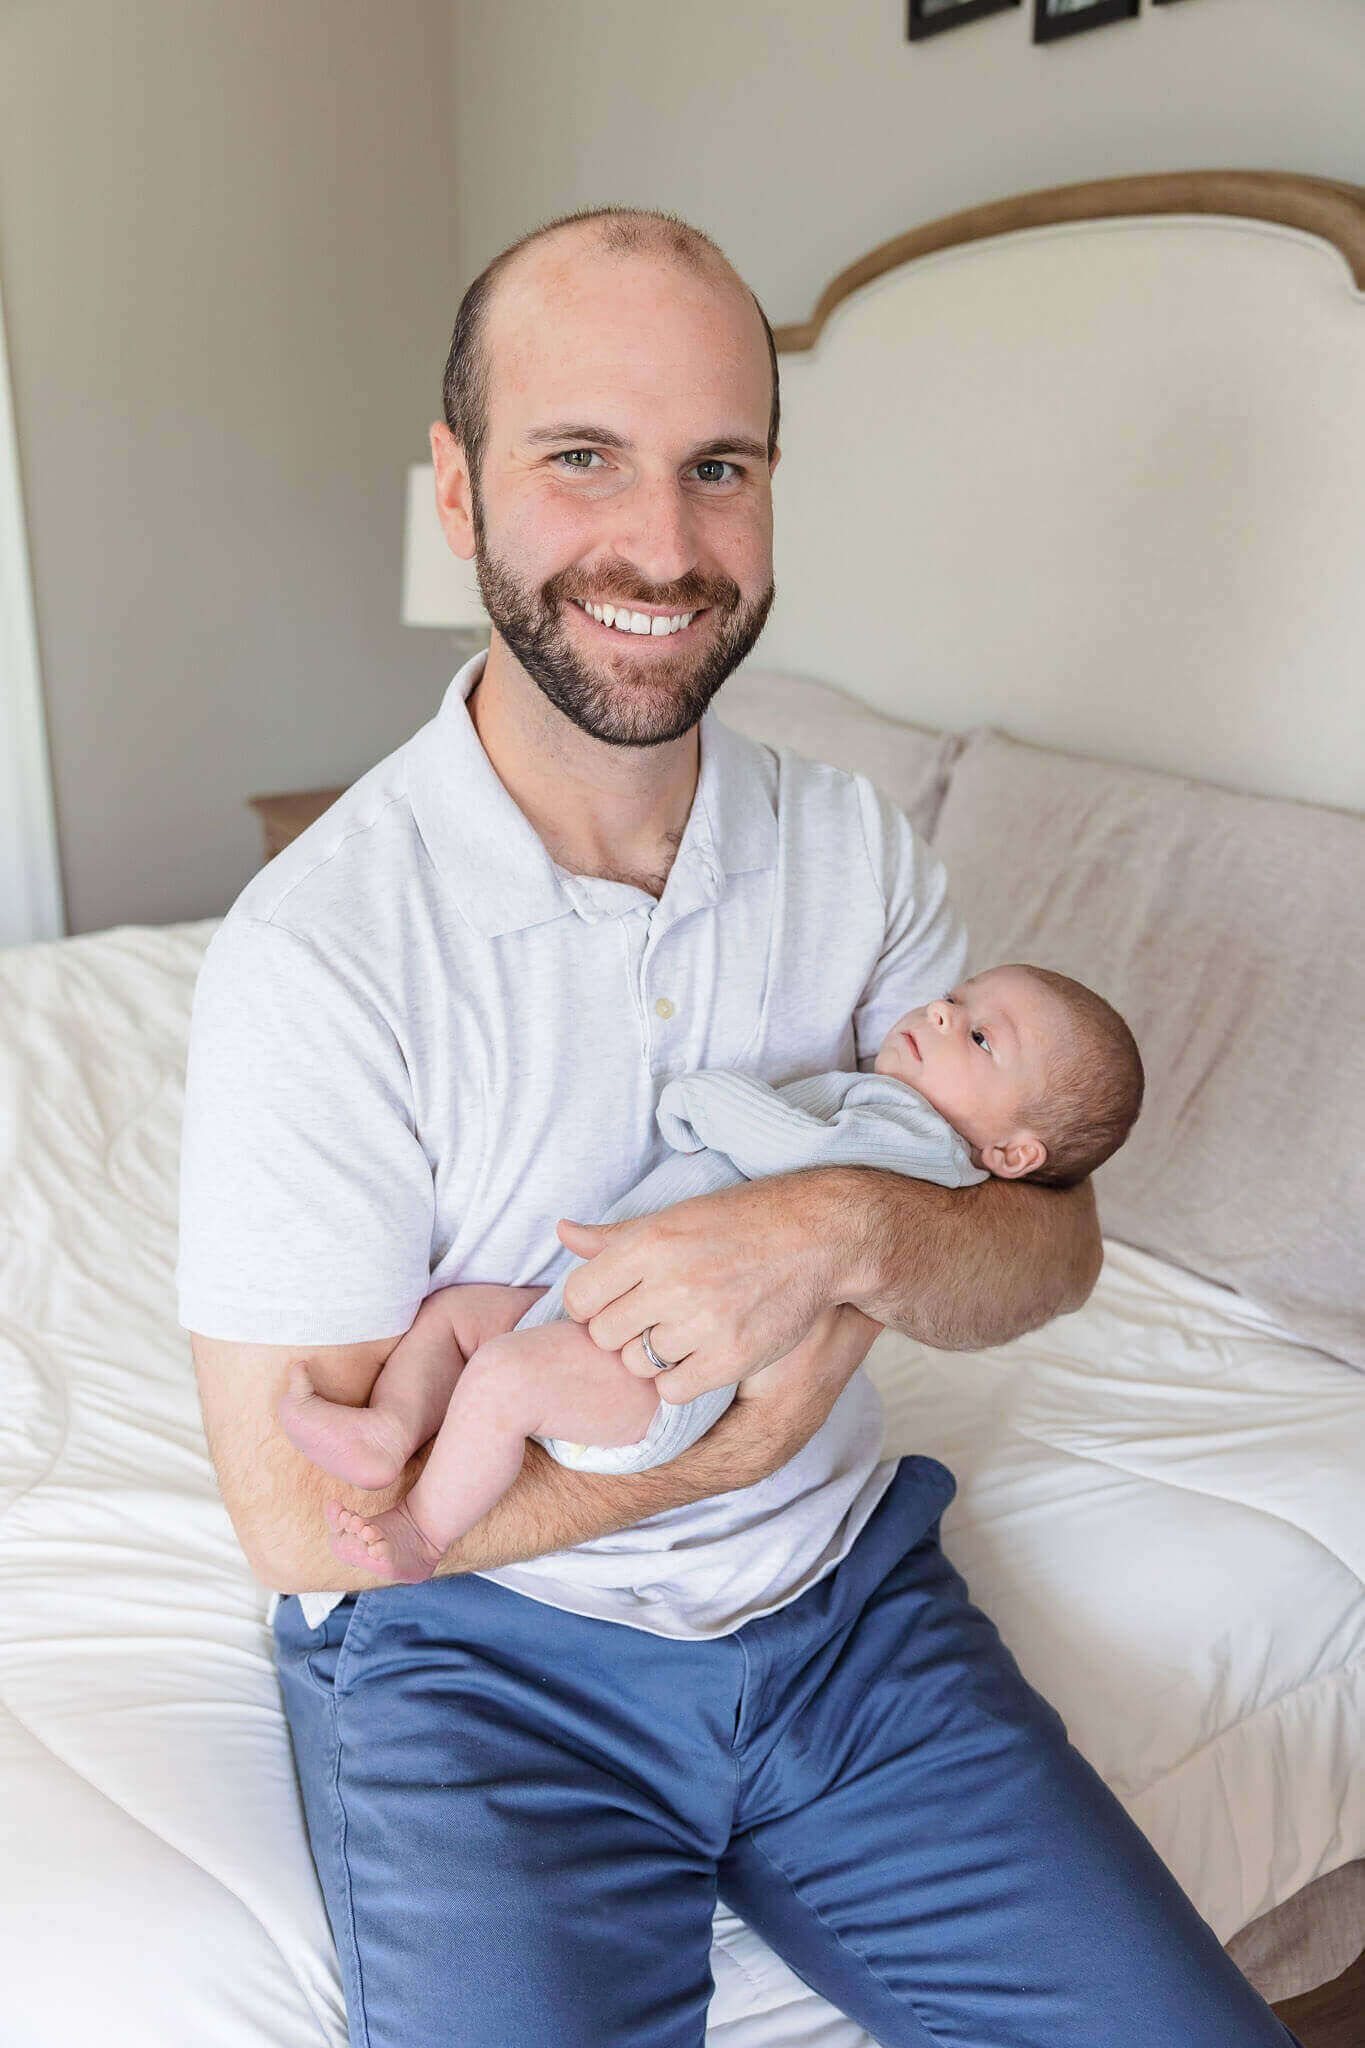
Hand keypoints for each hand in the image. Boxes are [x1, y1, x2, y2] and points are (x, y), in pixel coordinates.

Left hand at [556, 1173, 851, 1404]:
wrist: (820, 1236)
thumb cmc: (743, 1221)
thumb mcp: (676, 1216)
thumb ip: (615, 1237)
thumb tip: (562, 1232)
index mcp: (651, 1243)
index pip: (579, 1297)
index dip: (591, 1305)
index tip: (616, 1302)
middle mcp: (672, 1282)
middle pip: (604, 1335)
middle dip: (621, 1331)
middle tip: (653, 1319)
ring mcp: (703, 1322)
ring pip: (637, 1364)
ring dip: (653, 1356)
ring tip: (682, 1333)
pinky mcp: (732, 1356)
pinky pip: (672, 1390)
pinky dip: (680, 1380)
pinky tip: (699, 1356)